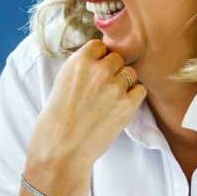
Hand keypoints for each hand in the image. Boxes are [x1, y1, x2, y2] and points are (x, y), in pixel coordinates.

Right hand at [25, 39, 145, 193]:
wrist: (61, 150)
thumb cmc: (57, 120)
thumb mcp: (62, 83)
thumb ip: (82, 69)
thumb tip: (101, 60)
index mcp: (79, 62)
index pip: (100, 46)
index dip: (99, 59)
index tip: (94, 73)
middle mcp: (98, 70)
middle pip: (117, 58)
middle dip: (113, 71)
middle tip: (102, 91)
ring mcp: (114, 87)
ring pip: (130, 73)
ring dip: (124, 84)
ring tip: (109, 102)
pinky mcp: (127, 105)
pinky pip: (139, 90)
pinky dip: (133, 98)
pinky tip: (118, 109)